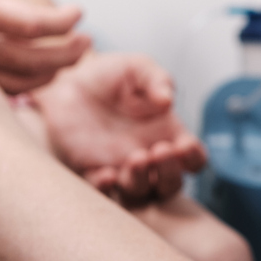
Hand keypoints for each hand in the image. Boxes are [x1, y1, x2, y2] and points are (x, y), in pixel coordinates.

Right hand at [0, 0, 87, 92]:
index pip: (29, 25)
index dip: (62, 24)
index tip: (80, 16)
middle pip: (30, 60)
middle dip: (66, 54)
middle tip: (86, 43)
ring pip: (12, 80)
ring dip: (46, 73)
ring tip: (66, 58)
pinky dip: (17, 83)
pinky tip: (32, 73)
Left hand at [29, 52, 207, 205]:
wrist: (67, 82)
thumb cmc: (109, 76)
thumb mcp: (137, 68)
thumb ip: (156, 78)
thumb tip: (168, 99)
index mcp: (167, 135)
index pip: (193, 159)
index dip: (193, 158)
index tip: (183, 145)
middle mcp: (149, 158)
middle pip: (170, 184)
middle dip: (169, 173)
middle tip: (159, 151)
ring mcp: (122, 169)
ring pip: (140, 193)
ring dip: (141, 181)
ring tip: (135, 159)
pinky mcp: (93, 172)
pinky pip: (102, 193)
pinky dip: (106, 189)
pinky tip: (107, 175)